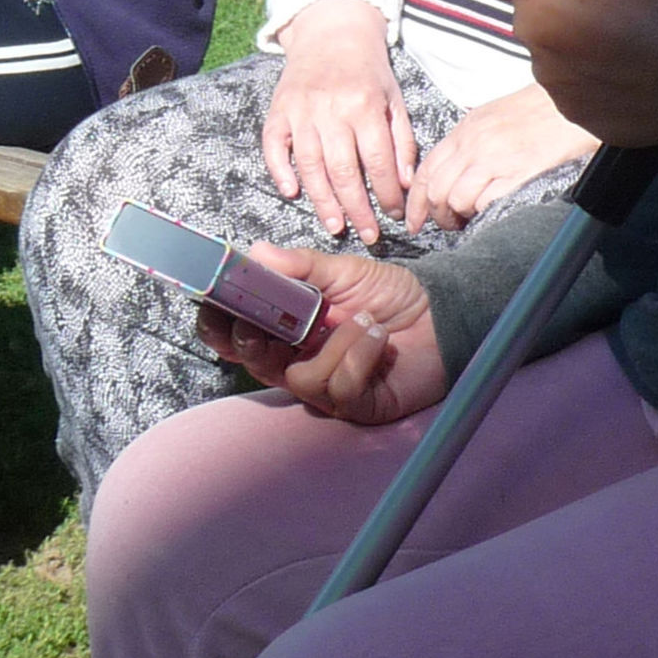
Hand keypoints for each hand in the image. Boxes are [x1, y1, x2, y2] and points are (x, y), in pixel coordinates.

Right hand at [196, 247, 445, 425]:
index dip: (220, 324)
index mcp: (289, 326)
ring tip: (364, 319)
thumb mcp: (344, 272)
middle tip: (260, 324)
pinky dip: (359, 356)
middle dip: (252, 343)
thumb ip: (299, 267)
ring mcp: (327, 386)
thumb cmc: (393, 295)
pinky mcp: (356, 405)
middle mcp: (301, 359)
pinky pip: (338, 388)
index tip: (215, 302)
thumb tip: (255, 252)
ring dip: (333, 344)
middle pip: (254, 363)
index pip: (239, 332)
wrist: (443, 315)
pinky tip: (379, 338)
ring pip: (299, 378)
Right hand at [262, 0, 417, 245]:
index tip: (393, 216)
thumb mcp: (395, 99)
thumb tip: (404, 183)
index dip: (387, 194)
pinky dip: (281, 171)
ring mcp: (301, 110)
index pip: (379, 162)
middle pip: (344, 171)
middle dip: (358, 209)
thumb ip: (401, 140)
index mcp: (366, 106)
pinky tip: (292, 193)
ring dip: (323, 201)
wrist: (331, 32)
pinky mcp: (278, 110)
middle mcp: (332, 110)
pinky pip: (274, 146)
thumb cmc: (368, 71)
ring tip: (336, 227)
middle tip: (369, 236)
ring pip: (311, 166)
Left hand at [404, 81, 596, 233]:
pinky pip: (486, 203)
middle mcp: (474, 143)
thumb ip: (470, 140)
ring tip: (473, 219)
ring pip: (456, 199)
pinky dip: (484, 213)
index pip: (427, 169)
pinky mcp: (518, 173)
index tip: (415, 219)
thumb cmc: (540, 109)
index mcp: (466, 129)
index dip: (416, 200)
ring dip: (461, 216)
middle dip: (437, 215)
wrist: (572, 104)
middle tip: (448, 224)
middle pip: (436, 189)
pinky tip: (493, 210)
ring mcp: (495, 158)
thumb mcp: (494, 115)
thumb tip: (453, 171)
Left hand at [476, 0, 657, 149]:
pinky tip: (619, 67)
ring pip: (545, 50)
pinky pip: (566, 84)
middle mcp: (532, 36)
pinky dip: (584, 75)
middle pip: (524, 12)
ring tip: (614, 37)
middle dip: (550, 3)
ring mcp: (549, 78)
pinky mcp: (569, 109)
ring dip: (567, 41)